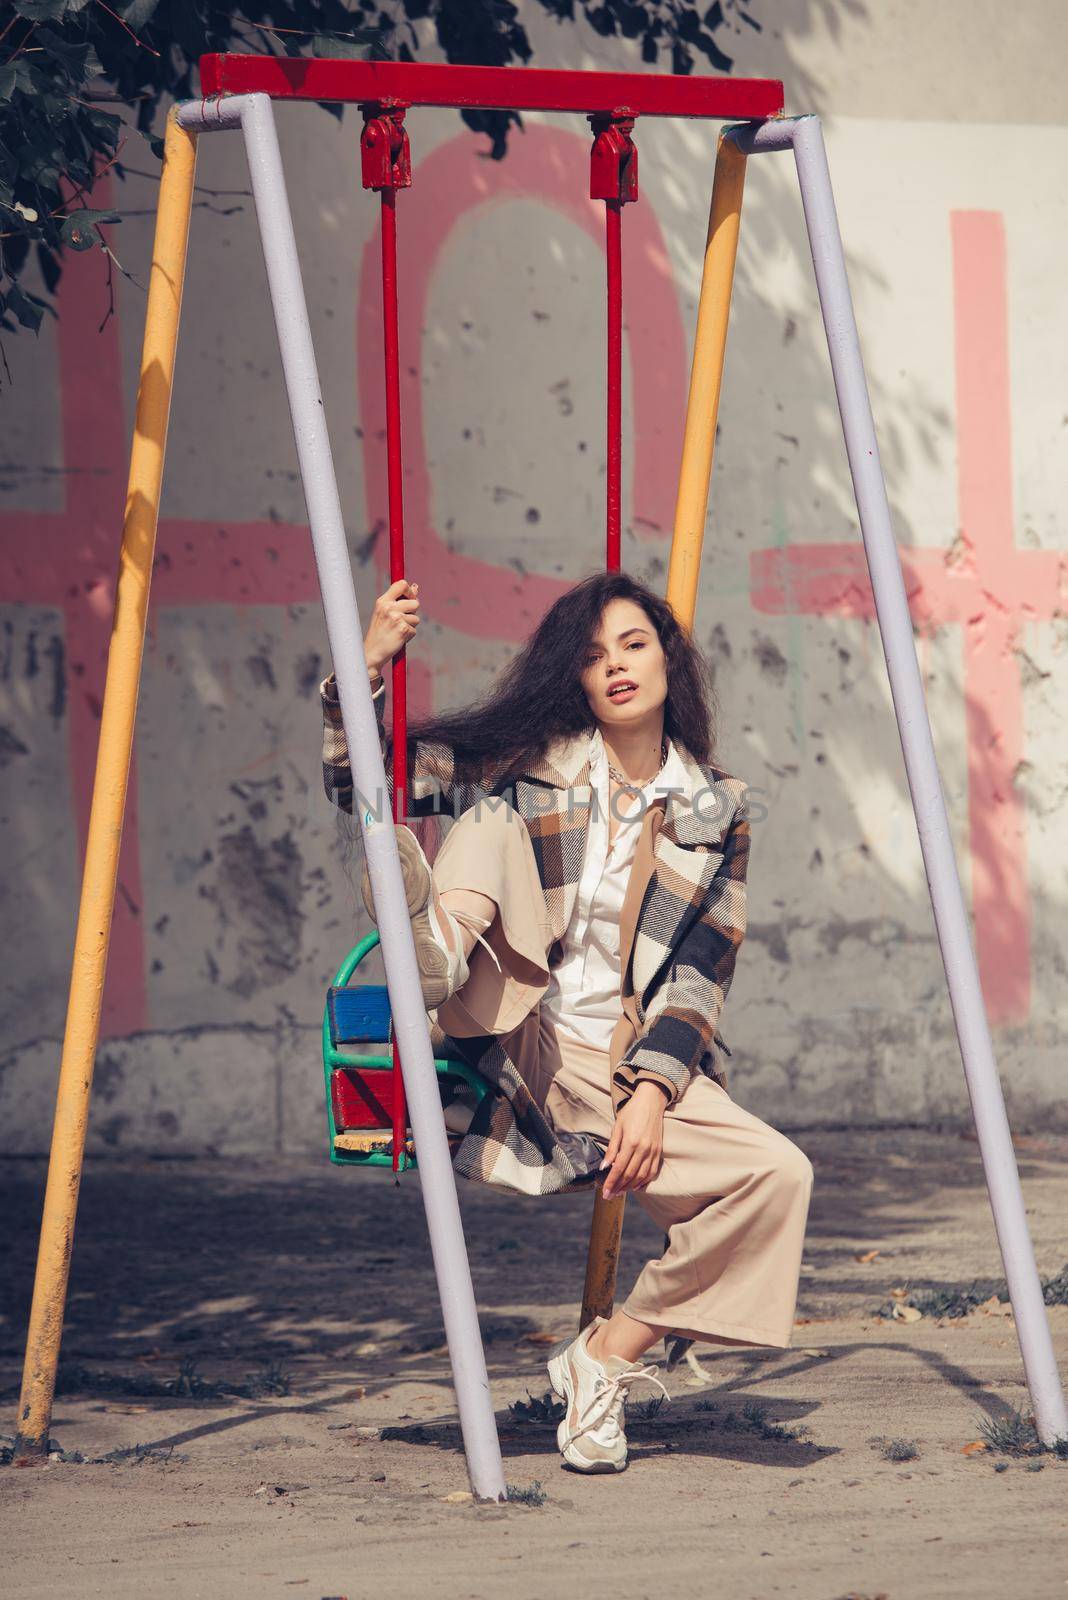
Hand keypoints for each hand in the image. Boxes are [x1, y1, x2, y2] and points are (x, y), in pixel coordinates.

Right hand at [364, 578, 420, 674]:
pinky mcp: (403, 629)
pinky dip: (409, 636)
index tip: (411, 597)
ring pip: (416, 618)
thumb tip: (416, 587)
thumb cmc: (379, 632)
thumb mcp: (385, 612)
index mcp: (382, 601)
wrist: (372, 652)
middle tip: (401, 621)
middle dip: (413, 612)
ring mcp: (396, 618)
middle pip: (415, 602)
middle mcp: (388, 607)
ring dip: (410, 626)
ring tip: (396, 631)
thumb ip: (399, 600)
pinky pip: (414, 630)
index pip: (401, 584)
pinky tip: (398, 638)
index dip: (410, 590)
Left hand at [600, 1081, 665, 1198]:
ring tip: (620, 1192)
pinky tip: (636, 1186)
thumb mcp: (617, 1127)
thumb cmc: (632, 1112)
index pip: (619, 1168)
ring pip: (641, 1176)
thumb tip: (604, 1167)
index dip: (611, 1182)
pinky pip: (652, 1171)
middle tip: (609, 1196)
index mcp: (631, 1142)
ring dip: (630, 1187)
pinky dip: (644, 1181)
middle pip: (629, 1175)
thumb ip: (612, 1148)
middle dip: (618, 1188)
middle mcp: (643, 1149)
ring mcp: (653, 1151)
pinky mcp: (658, 1151)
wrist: (651, 1101)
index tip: (604, 1192)